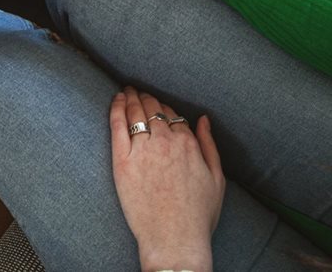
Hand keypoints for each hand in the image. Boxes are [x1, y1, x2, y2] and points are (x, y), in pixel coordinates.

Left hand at [111, 87, 221, 271]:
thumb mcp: (216, 178)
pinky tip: (116, 99)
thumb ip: (209, 145)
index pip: (173, 115)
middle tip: (138, 92)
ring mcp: (142, 150)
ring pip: (135, 112)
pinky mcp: (122, 161)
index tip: (158, 107)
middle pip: (153, 110)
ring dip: (130, 98)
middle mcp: (165, 142)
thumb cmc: (197, 214)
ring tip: (126, 91)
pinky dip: (116, 107)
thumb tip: (203, 119)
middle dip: (146, 98)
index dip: (164, 109)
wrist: (174, 239)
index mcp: (188, 144)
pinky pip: (117, 125)